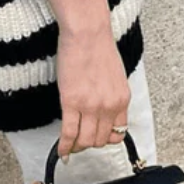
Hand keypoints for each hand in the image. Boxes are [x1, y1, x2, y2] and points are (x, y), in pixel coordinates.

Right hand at [42, 0, 130, 157]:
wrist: (87, 32)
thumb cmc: (99, 46)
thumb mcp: (115, 76)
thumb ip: (112, 95)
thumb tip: (102, 111)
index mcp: (122, 99)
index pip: (118, 132)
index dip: (105, 139)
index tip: (96, 138)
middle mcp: (109, 106)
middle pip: (100, 140)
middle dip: (89, 144)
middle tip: (78, 142)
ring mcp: (91, 106)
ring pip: (85, 141)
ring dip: (76, 147)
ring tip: (69, 145)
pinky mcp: (72, 102)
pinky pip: (69, 133)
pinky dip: (64, 146)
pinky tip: (60, 151)